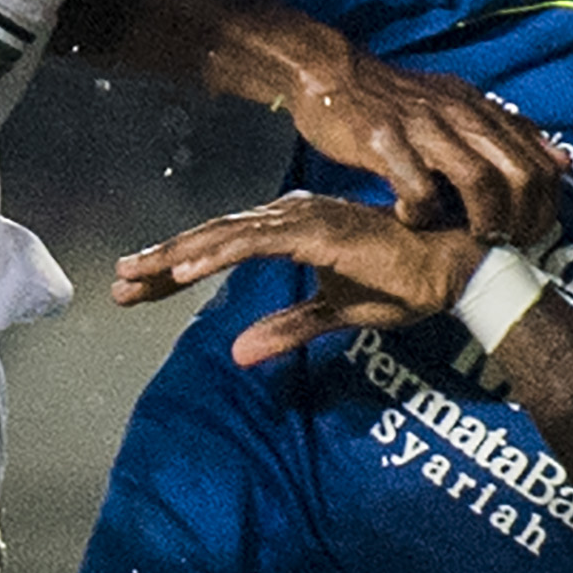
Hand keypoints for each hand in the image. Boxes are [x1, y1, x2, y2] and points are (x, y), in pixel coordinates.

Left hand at [111, 191, 484, 366]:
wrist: (455, 270)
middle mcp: (288, 217)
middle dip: (161, 263)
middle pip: (209, 239)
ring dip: (177, 257)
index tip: (135, 288)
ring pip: (223, 236)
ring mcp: (301, 220)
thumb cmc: (402, 284)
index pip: (219, 249)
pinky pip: (257, 242)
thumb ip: (287, 329)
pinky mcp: (317, 231)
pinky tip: (185, 270)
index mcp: (288, 231)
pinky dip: (217, 254)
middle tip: (118, 282)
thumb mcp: (333, 314)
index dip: (174, 270)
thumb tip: (238, 354)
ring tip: (136, 276)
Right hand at [281, 50, 563, 243]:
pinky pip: (416, 187)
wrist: (330, 72)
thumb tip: (561, 163)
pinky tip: (411, 218)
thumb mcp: (459, 104)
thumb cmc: (393, 98)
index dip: (544, 206)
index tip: (530, 231)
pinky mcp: (382, 141)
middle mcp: (459, 115)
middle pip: (518, 174)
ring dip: (483, 219)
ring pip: (479, 180)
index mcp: (480, 110)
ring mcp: (422, 127)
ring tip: (470, 237)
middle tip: (504, 242)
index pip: (539, 162)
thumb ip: (508, 133)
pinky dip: (421, 212)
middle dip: (520, 219)